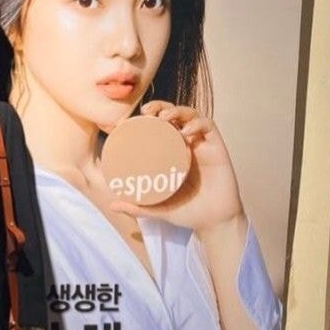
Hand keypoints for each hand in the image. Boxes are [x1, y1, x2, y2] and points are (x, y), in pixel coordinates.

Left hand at [110, 101, 245, 234]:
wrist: (215, 222)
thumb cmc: (188, 212)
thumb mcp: (158, 209)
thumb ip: (137, 207)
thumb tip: (112, 205)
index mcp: (172, 153)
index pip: (158, 127)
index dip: (146, 118)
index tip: (129, 120)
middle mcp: (187, 144)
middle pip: (173, 115)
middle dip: (160, 107)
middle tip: (146, 111)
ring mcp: (202, 144)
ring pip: (190, 115)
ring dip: (177, 111)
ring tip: (163, 117)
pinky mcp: (217, 147)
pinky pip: (208, 126)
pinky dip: (197, 123)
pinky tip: (185, 132)